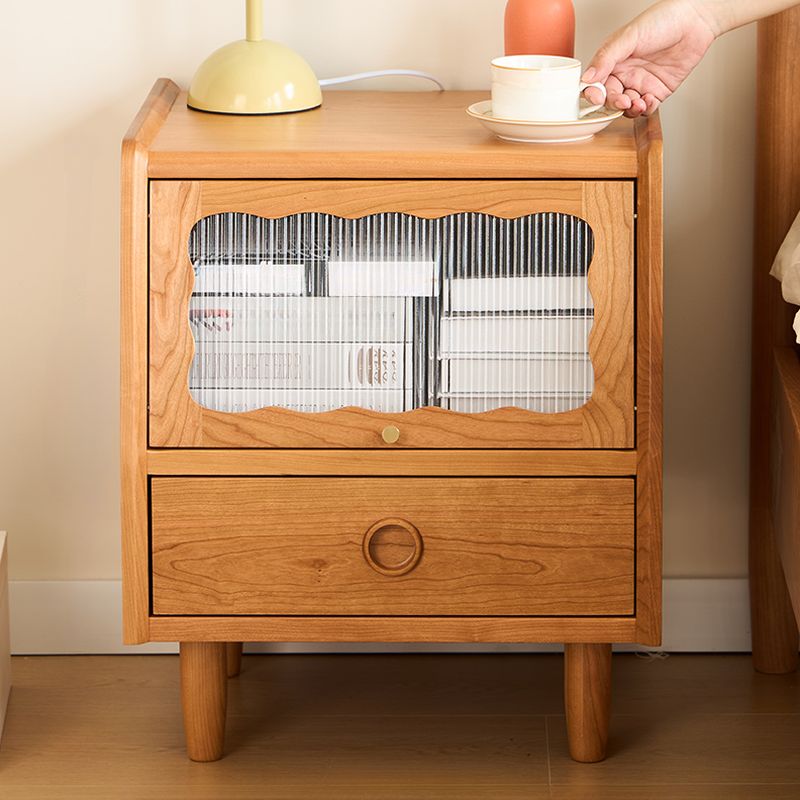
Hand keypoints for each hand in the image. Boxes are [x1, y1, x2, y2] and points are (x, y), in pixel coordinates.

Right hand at [582, 0, 717, 117]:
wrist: (695, 20)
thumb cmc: (663, 20)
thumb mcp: (628, 36)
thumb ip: (606, 58)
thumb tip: (587, 78)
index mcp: (613, 60)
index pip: (595, 83)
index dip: (593, 93)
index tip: (597, 97)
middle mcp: (625, 74)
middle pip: (610, 99)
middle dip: (614, 103)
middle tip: (623, 101)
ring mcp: (641, 83)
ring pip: (626, 107)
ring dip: (629, 109)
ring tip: (638, 101)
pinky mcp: (657, 91)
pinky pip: (646, 108)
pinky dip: (645, 109)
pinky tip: (649, 99)